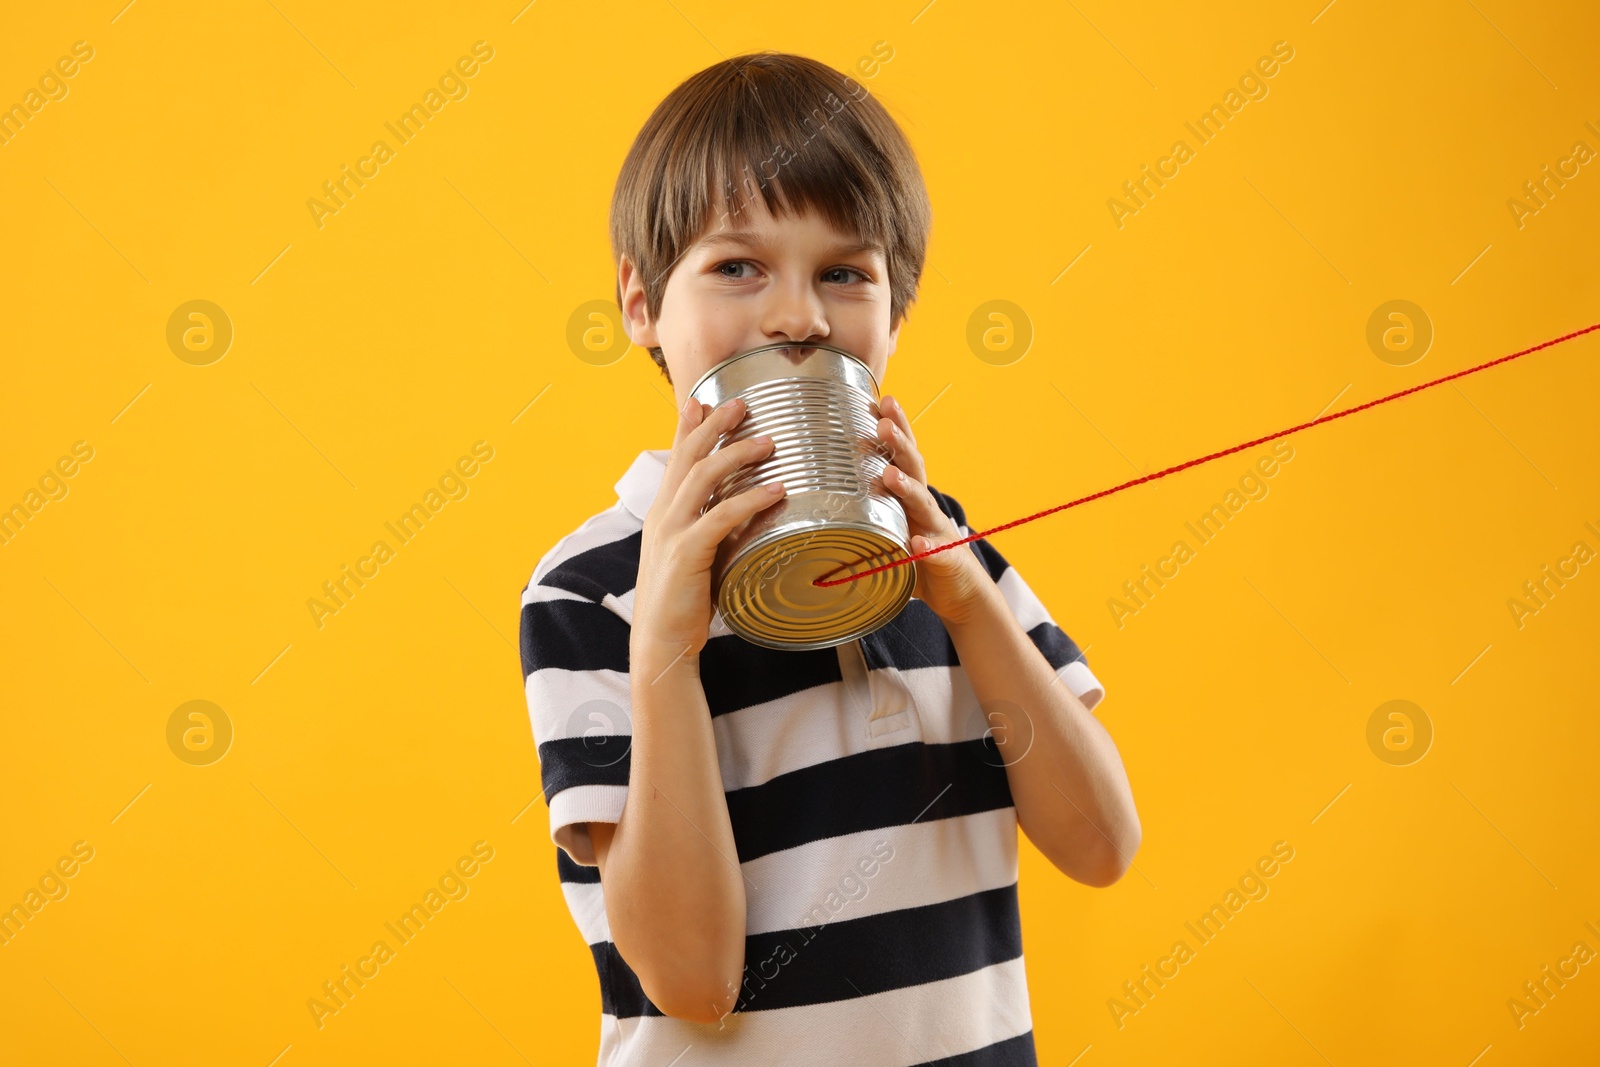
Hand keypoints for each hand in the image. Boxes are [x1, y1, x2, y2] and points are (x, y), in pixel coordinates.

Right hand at [632, 396, 786, 666]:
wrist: (661, 644)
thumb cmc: (682, 604)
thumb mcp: (693, 557)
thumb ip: (710, 531)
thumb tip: (743, 512)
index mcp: (663, 513)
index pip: (676, 459)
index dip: (689, 427)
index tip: (704, 399)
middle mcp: (663, 515)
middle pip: (688, 456)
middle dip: (714, 425)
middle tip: (743, 403)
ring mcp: (671, 532)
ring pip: (703, 477)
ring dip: (737, 454)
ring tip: (769, 441)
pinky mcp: (686, 554)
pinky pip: (721, 517)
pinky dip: (751, 500)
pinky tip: (776, 490)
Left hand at [876, 394, 993, 624]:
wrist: (961, 593)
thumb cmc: (918, 556)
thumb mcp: (888, 529)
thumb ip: (862, 513)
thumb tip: (815, 502)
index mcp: (910, 496)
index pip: (903, 455)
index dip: (896, 427)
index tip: (881, 401)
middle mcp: (925, 507)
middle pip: (914, 468)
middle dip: (899, 444)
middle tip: (883, 423)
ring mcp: (938, 531)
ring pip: (923, 505)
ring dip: (907, 488)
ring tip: (890, 475)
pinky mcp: (946, 559)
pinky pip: (935, 552)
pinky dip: (927, 546)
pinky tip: (917, 543)